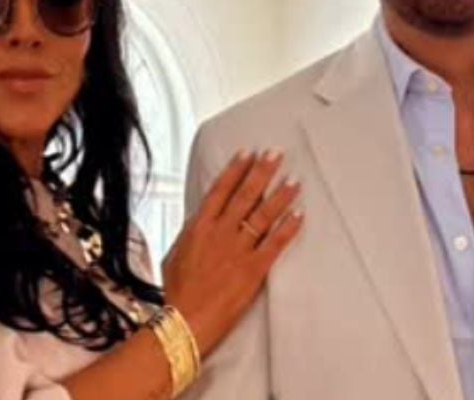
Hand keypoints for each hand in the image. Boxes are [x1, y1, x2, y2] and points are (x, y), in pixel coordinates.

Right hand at [161, 150, 302, 356]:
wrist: (185, 320)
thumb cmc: (176, 292)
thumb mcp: (174, 255)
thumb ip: (189, 236)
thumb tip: (196, 224)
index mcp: (199, 227)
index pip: (220, 191)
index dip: (236, 170)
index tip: (248, 153)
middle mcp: (220, 233)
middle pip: (245, 195)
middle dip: (262, 172)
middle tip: (276, 154)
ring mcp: (238, 250)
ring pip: (263, 215)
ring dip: (280, 196)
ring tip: (294, 180)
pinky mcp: (253, 269)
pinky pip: (275, 244)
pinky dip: (288, 228)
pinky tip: (299, 214)